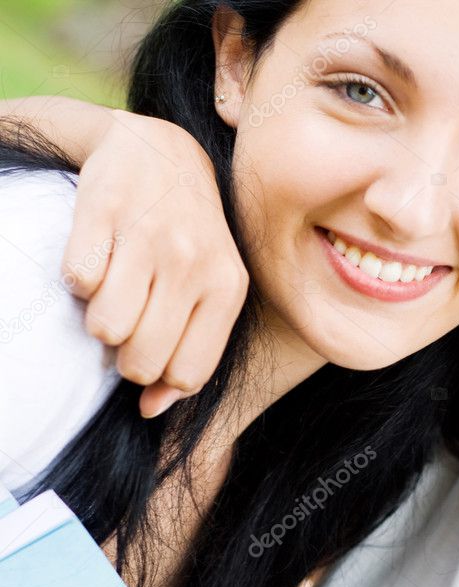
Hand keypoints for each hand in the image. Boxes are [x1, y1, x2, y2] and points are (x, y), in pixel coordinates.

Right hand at [67, 109, 247, 416]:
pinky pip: (77, 282)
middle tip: (131, 319)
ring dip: (99, 318)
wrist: (163, 150)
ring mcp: (150, 237)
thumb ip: (195, 350)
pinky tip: (98, 256)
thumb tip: (151, 410)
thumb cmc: (190, 235)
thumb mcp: (213, 288)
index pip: (187, 375)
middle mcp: (195, 263)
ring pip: (107, 330)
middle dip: (125, 355)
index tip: (153, 350)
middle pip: (142, 362)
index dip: (160, 376)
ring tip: (116, 287)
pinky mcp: (104, 212)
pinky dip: (78, 279)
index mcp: (228, 287)